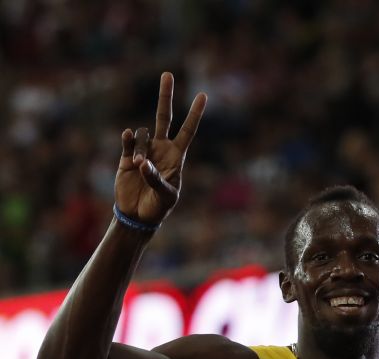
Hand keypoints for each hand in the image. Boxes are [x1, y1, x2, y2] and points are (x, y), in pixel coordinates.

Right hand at [115, 72, 206, 224]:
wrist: (138, 215)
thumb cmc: (159, 207)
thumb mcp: (166, 197)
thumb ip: (156, 179)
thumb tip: (142, 162)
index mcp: (177, 156)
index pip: (188, 130)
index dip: (195, 113)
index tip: (203, 95)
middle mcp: (161, 148)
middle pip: (164, 116)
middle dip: (165, 96)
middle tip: (167, 74)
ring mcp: (144, 150)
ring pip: (142, 134)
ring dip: (141, 148)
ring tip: (139, 167)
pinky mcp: (126, 156)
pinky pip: (128, 140)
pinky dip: (128, 138)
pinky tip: (128, 137)